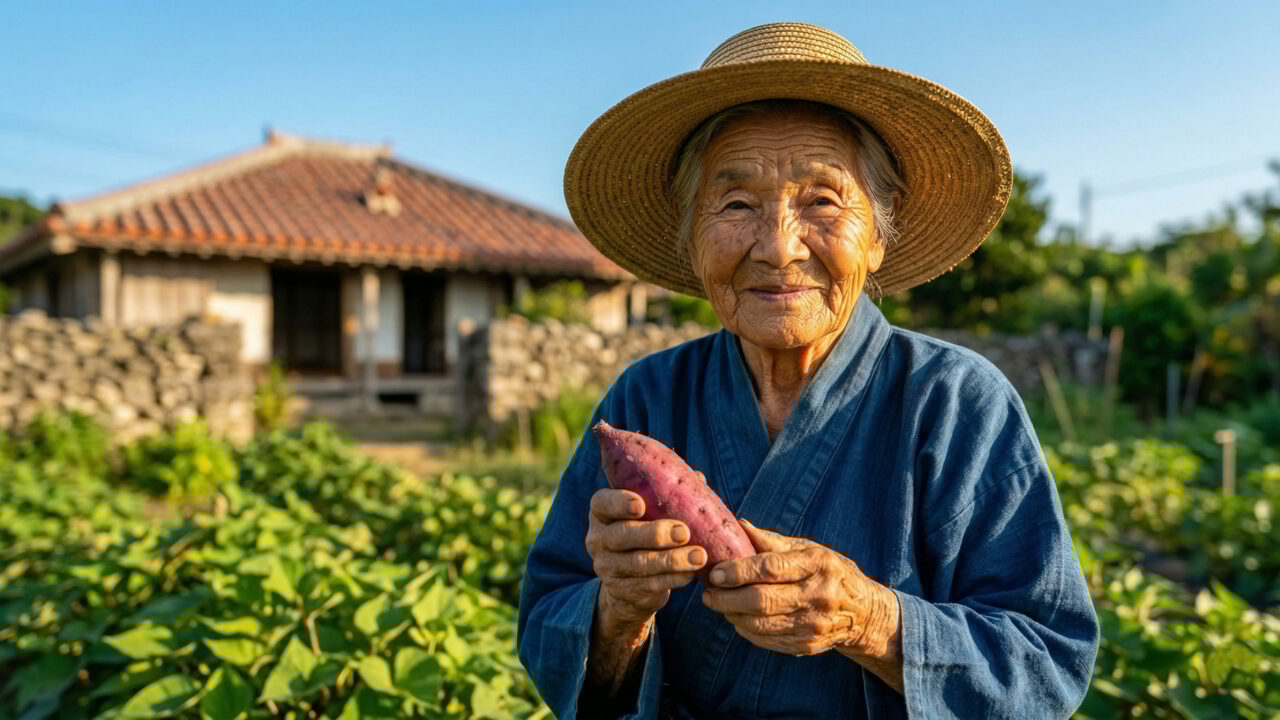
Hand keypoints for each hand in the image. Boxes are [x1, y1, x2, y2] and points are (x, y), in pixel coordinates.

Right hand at [585, 489, 707, 635]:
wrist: (629, 584)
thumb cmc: (645, 535)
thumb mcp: (650, 514)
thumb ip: (667, 495)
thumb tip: (698, 478)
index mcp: (602, 513)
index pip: (602, 503)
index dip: (619, 503)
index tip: (641, 505)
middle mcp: (598, 539)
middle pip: (622, 535)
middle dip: (655, 534)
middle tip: (684, 532)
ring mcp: (607, 567)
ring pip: (639, 563)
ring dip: (672, 560)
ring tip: (699, 556)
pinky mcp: (621, 590)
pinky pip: (648, 585)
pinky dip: (672, 579)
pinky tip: (690, 574)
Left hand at [701, 521, 898, 658]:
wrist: (863, 612)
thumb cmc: (828, 572)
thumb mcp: (808, 549)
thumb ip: (771, 542)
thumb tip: (738, 525)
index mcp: (817, 565)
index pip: (771, 568)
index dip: (738, 571)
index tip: (715, 572)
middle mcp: (818, 596)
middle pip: (761, 601)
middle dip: (726, 598)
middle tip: (708, 592)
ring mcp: (813, 625)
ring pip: (759, 625)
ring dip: (731, 615)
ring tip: (718, 603)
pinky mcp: (806, 645)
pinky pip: (765, 640)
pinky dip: (744, 629)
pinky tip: (736, 617)